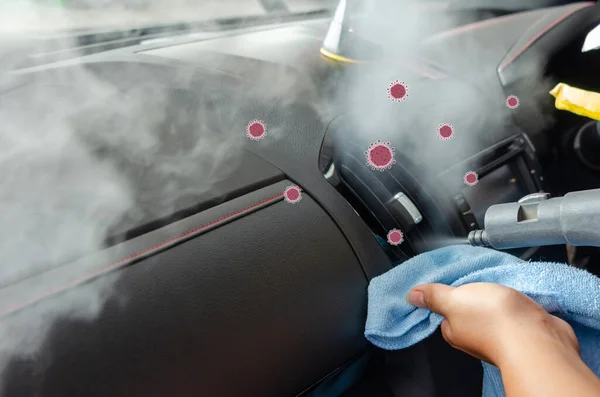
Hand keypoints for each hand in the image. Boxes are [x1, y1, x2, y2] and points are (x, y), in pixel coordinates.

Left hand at [406, 282, 578, 366]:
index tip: (454, 279)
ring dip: (496, 295)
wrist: (538, 337)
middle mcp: (475, 336)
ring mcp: (500, 335)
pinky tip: (516, 291)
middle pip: (469, 309)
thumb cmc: (493, 320)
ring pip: (492, 309)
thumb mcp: (454, 299)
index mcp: (454, 331)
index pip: (444, 311)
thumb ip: (434, 296)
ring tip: (498, 280)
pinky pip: (513, 312)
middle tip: (479, 276)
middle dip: (474, 292)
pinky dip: (514, 302)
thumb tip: (412, 296)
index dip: (447, 294)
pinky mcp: (522, 331)